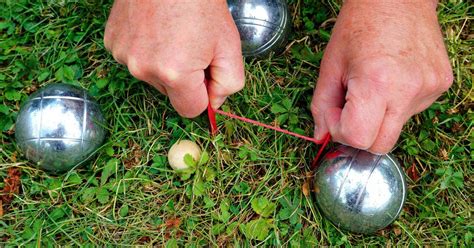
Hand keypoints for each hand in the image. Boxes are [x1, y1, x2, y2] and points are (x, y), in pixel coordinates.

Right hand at [104, 0, 243, 116]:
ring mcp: (124, 55)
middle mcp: (143, 69)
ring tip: (172, 33)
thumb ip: (229, 83)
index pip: (190, 110)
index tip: (207, 75)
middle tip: (192, 46)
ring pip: (152, 76)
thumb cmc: (201, 3)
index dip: (203, 94)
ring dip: (163, 64)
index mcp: (175, 74)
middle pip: (171, 93)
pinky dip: (146, 50)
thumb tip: (214, 103)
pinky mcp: (112, 42)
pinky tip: (154, 29)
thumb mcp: (229, 45)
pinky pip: (135, 59)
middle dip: (184, 78)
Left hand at [311, 0, 452, 153]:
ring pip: (396, 128)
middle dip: (359, 134)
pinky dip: (396, 104)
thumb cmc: (359, 26)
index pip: (358, 138)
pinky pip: (412, 111)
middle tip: (350, 107)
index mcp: (377, 83)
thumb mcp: (330, 65)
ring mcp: (429, 89)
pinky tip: (392, 79)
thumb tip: (321, 136)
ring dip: (378, 118)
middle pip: (380, 145)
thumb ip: (321, 105)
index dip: (340, 130)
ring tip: (373, 84)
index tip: (335, 111)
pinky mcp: (441, 84)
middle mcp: (408, 90)